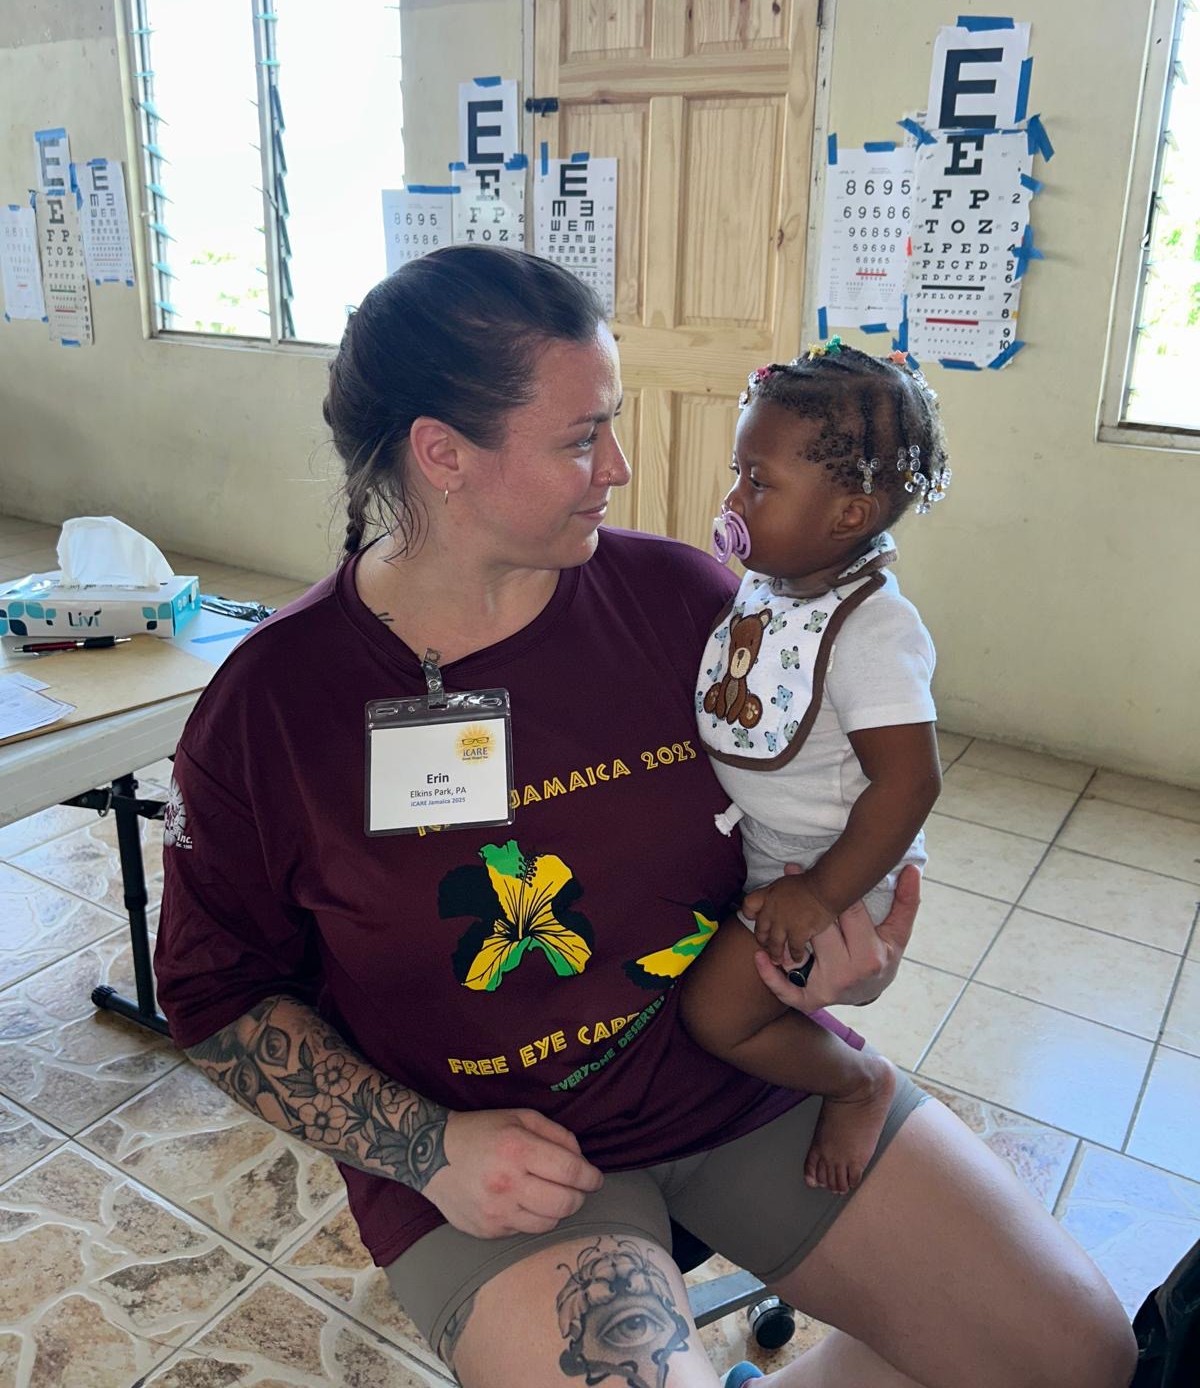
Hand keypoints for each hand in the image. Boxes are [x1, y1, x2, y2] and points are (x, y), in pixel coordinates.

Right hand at [423, 1108, 603, 1238]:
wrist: (430, 1155)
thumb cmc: (481, 1132)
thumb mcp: (520, 1117)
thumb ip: (557, 1135)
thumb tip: (582, 1161)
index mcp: (517, 1148)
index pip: (570, 1172)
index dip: (591, 1177)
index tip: (595, 1178)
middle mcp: (507, 1183)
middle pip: (565, 1203)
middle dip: (579, 1196)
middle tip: (577, 1189)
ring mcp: (496, 1211)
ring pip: (548, 1223)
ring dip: (557, 1210)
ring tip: (550, 1195)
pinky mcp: (487, 1231)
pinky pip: (525, 1231)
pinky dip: (532, 1218)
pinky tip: (524, 1202)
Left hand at [742, 872, 836, 967]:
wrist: (824, 888)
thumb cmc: (810, 882)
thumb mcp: (789, 879)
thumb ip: (783, 883)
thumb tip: (788, 868)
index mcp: (768, 895)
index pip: (748, 904)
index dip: (750, 913)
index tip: (754, 919)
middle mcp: (771, 910)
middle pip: (760, 930)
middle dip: (763, 940)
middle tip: (767, 946)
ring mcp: (783, 923)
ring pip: (774, 943)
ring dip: (776, 953)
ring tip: (779, 959)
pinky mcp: (797, 932)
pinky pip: (793, 948)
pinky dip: (795, 955)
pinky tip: (798, 958)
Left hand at [751, 863, 920, 1012]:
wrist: (872, 991)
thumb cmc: (884, 955)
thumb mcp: (898, 932)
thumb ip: (906, 901)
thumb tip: (913, 870)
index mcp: (871, 954)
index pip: (848, 915)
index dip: (835, 890)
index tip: (818, 871)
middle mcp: (849, 973)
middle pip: (819, 929)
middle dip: (805, 903)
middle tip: (789, 876)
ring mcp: (829, 989)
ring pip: (799, 952)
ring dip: (783, 931)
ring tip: (772, 907)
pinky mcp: (813, 1000)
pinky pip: (786, 991)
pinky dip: (770, 977)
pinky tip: (759, 958)